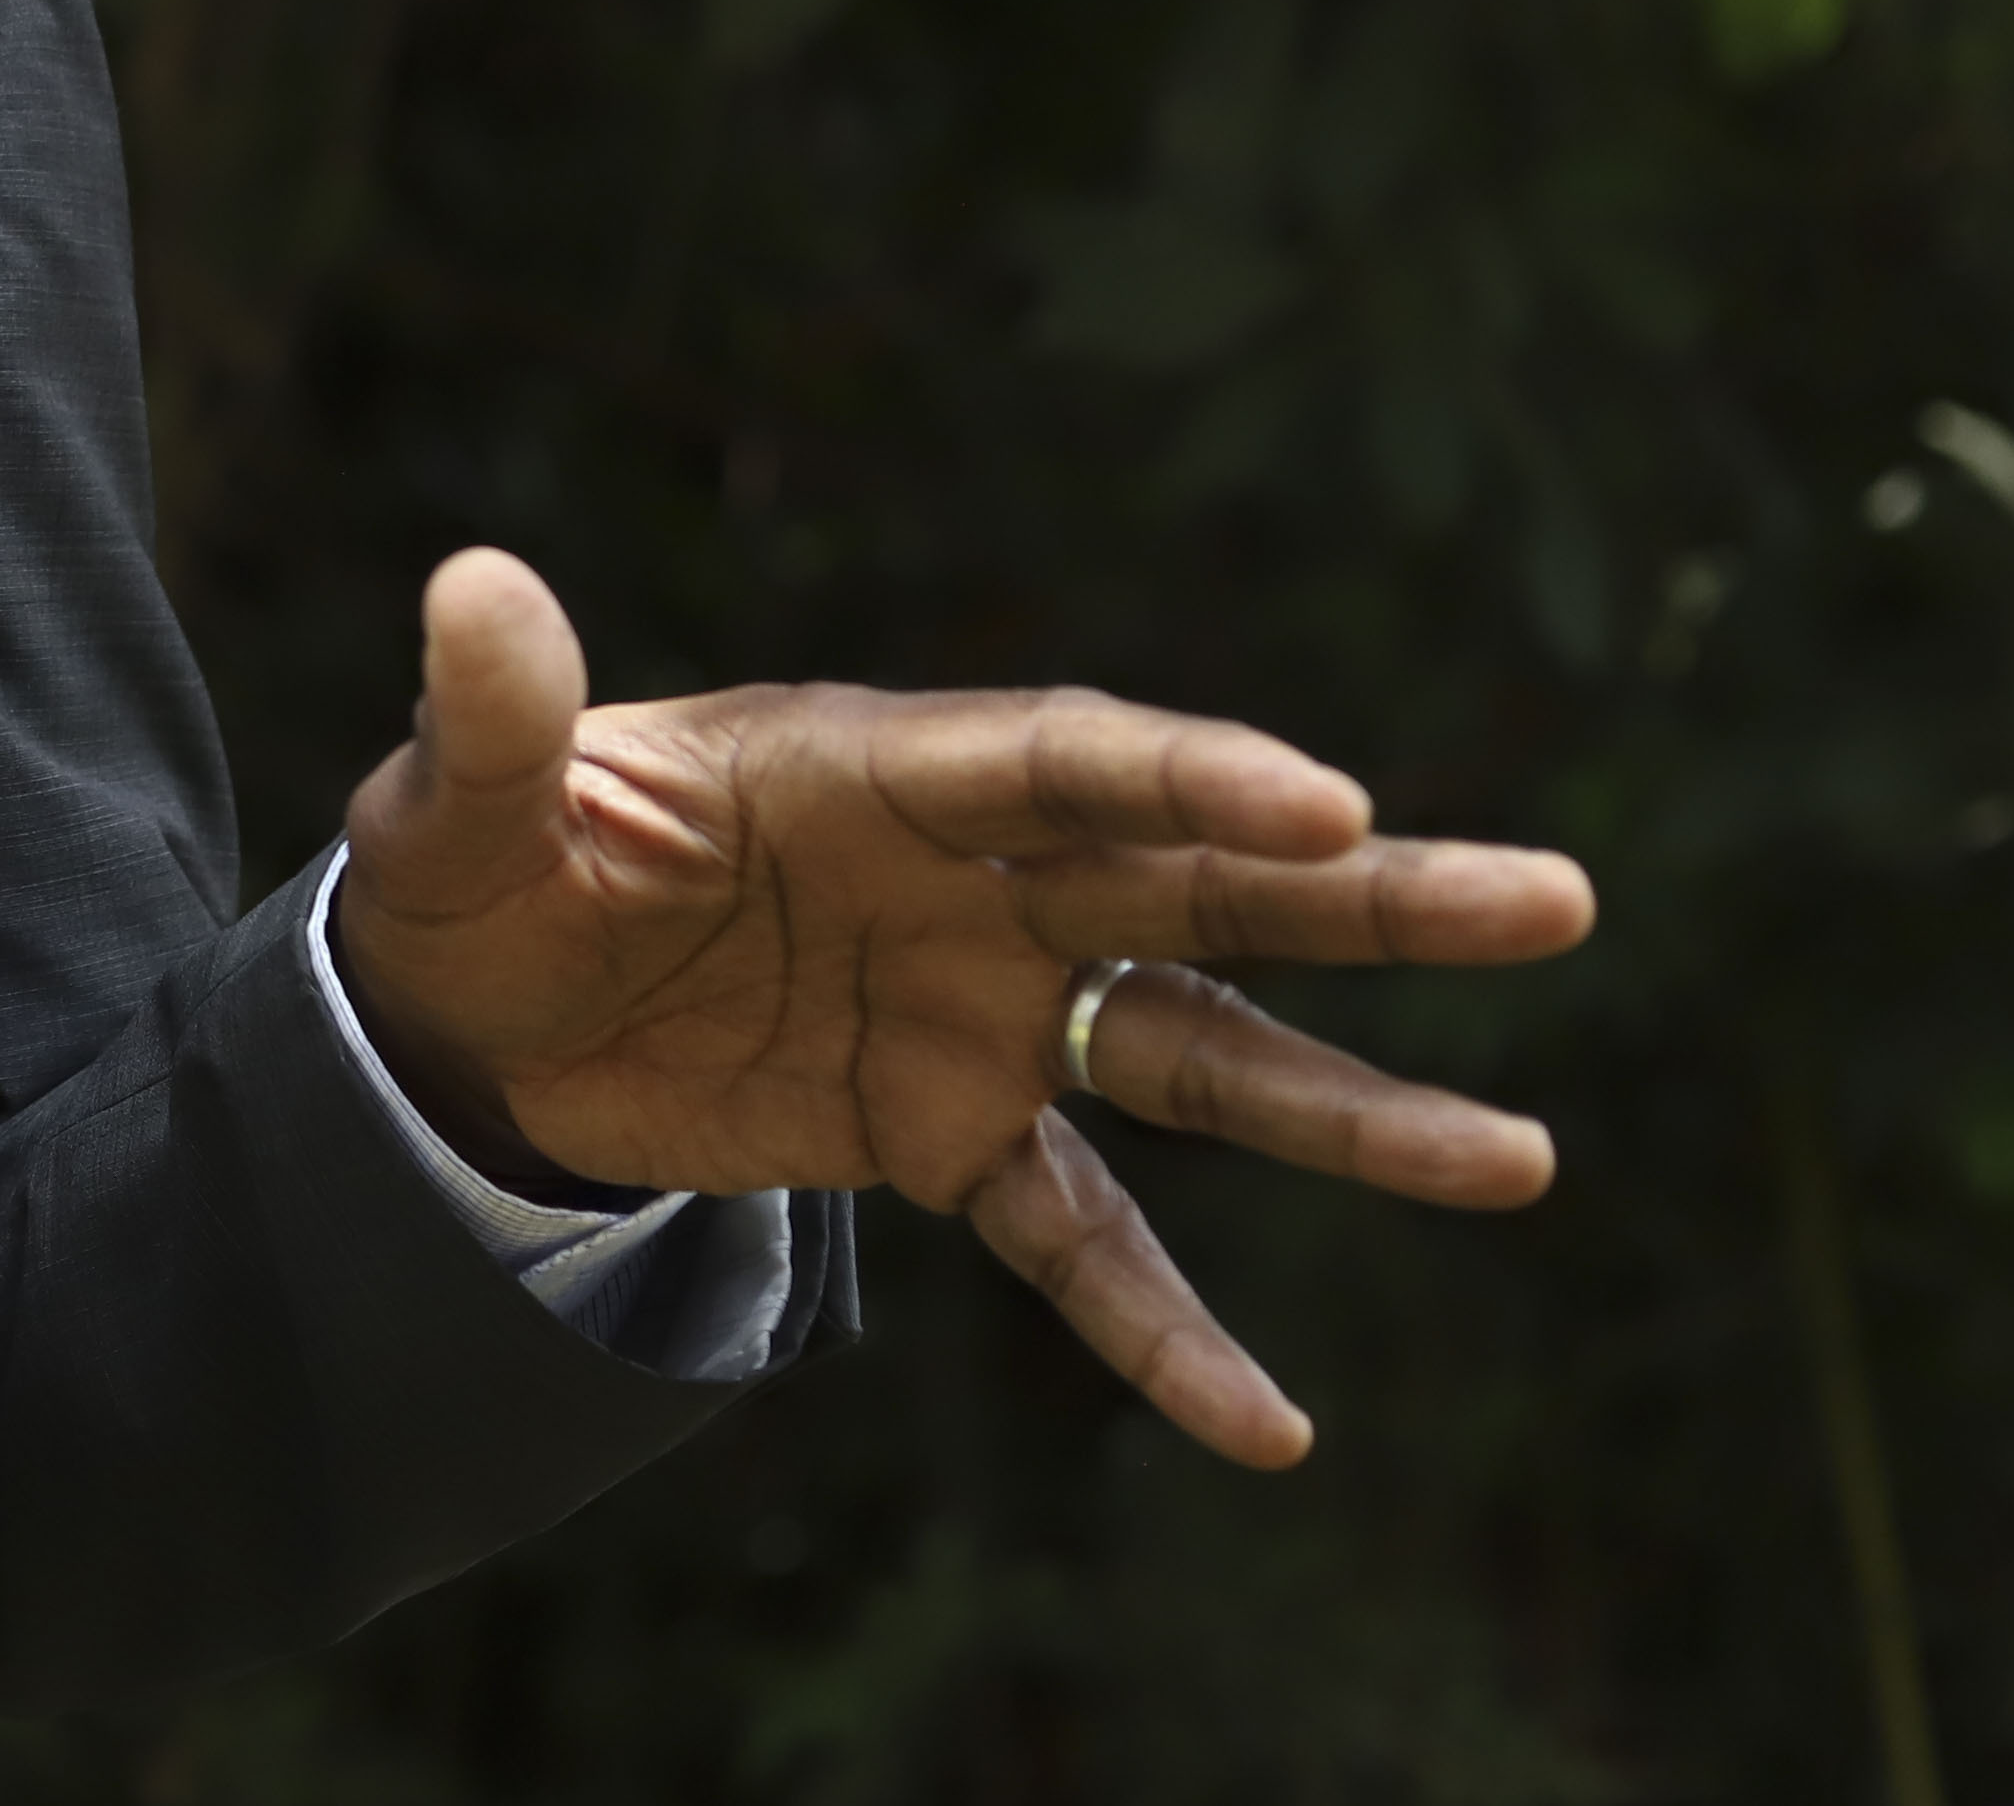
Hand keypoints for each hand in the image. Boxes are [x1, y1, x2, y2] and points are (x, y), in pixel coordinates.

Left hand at [325, 548, 1595, 1466]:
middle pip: (1196, 881)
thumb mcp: (457, 804)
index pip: (1058, 761)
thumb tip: (469, 582)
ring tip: (1524, 1162)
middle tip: (1556, 901)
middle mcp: (965, 883)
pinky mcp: (951, 1136)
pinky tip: (1273, 1431)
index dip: (1189, 775)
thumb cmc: (478, 867)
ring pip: (1199, 1056)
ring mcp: (979, 1013)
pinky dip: (1168, 1335)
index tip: (1325, 802)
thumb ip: (489, 714)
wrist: (472, 1007)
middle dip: (1367, 898)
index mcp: (869, 771)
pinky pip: (1086, 1242)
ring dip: (1353, 1113)